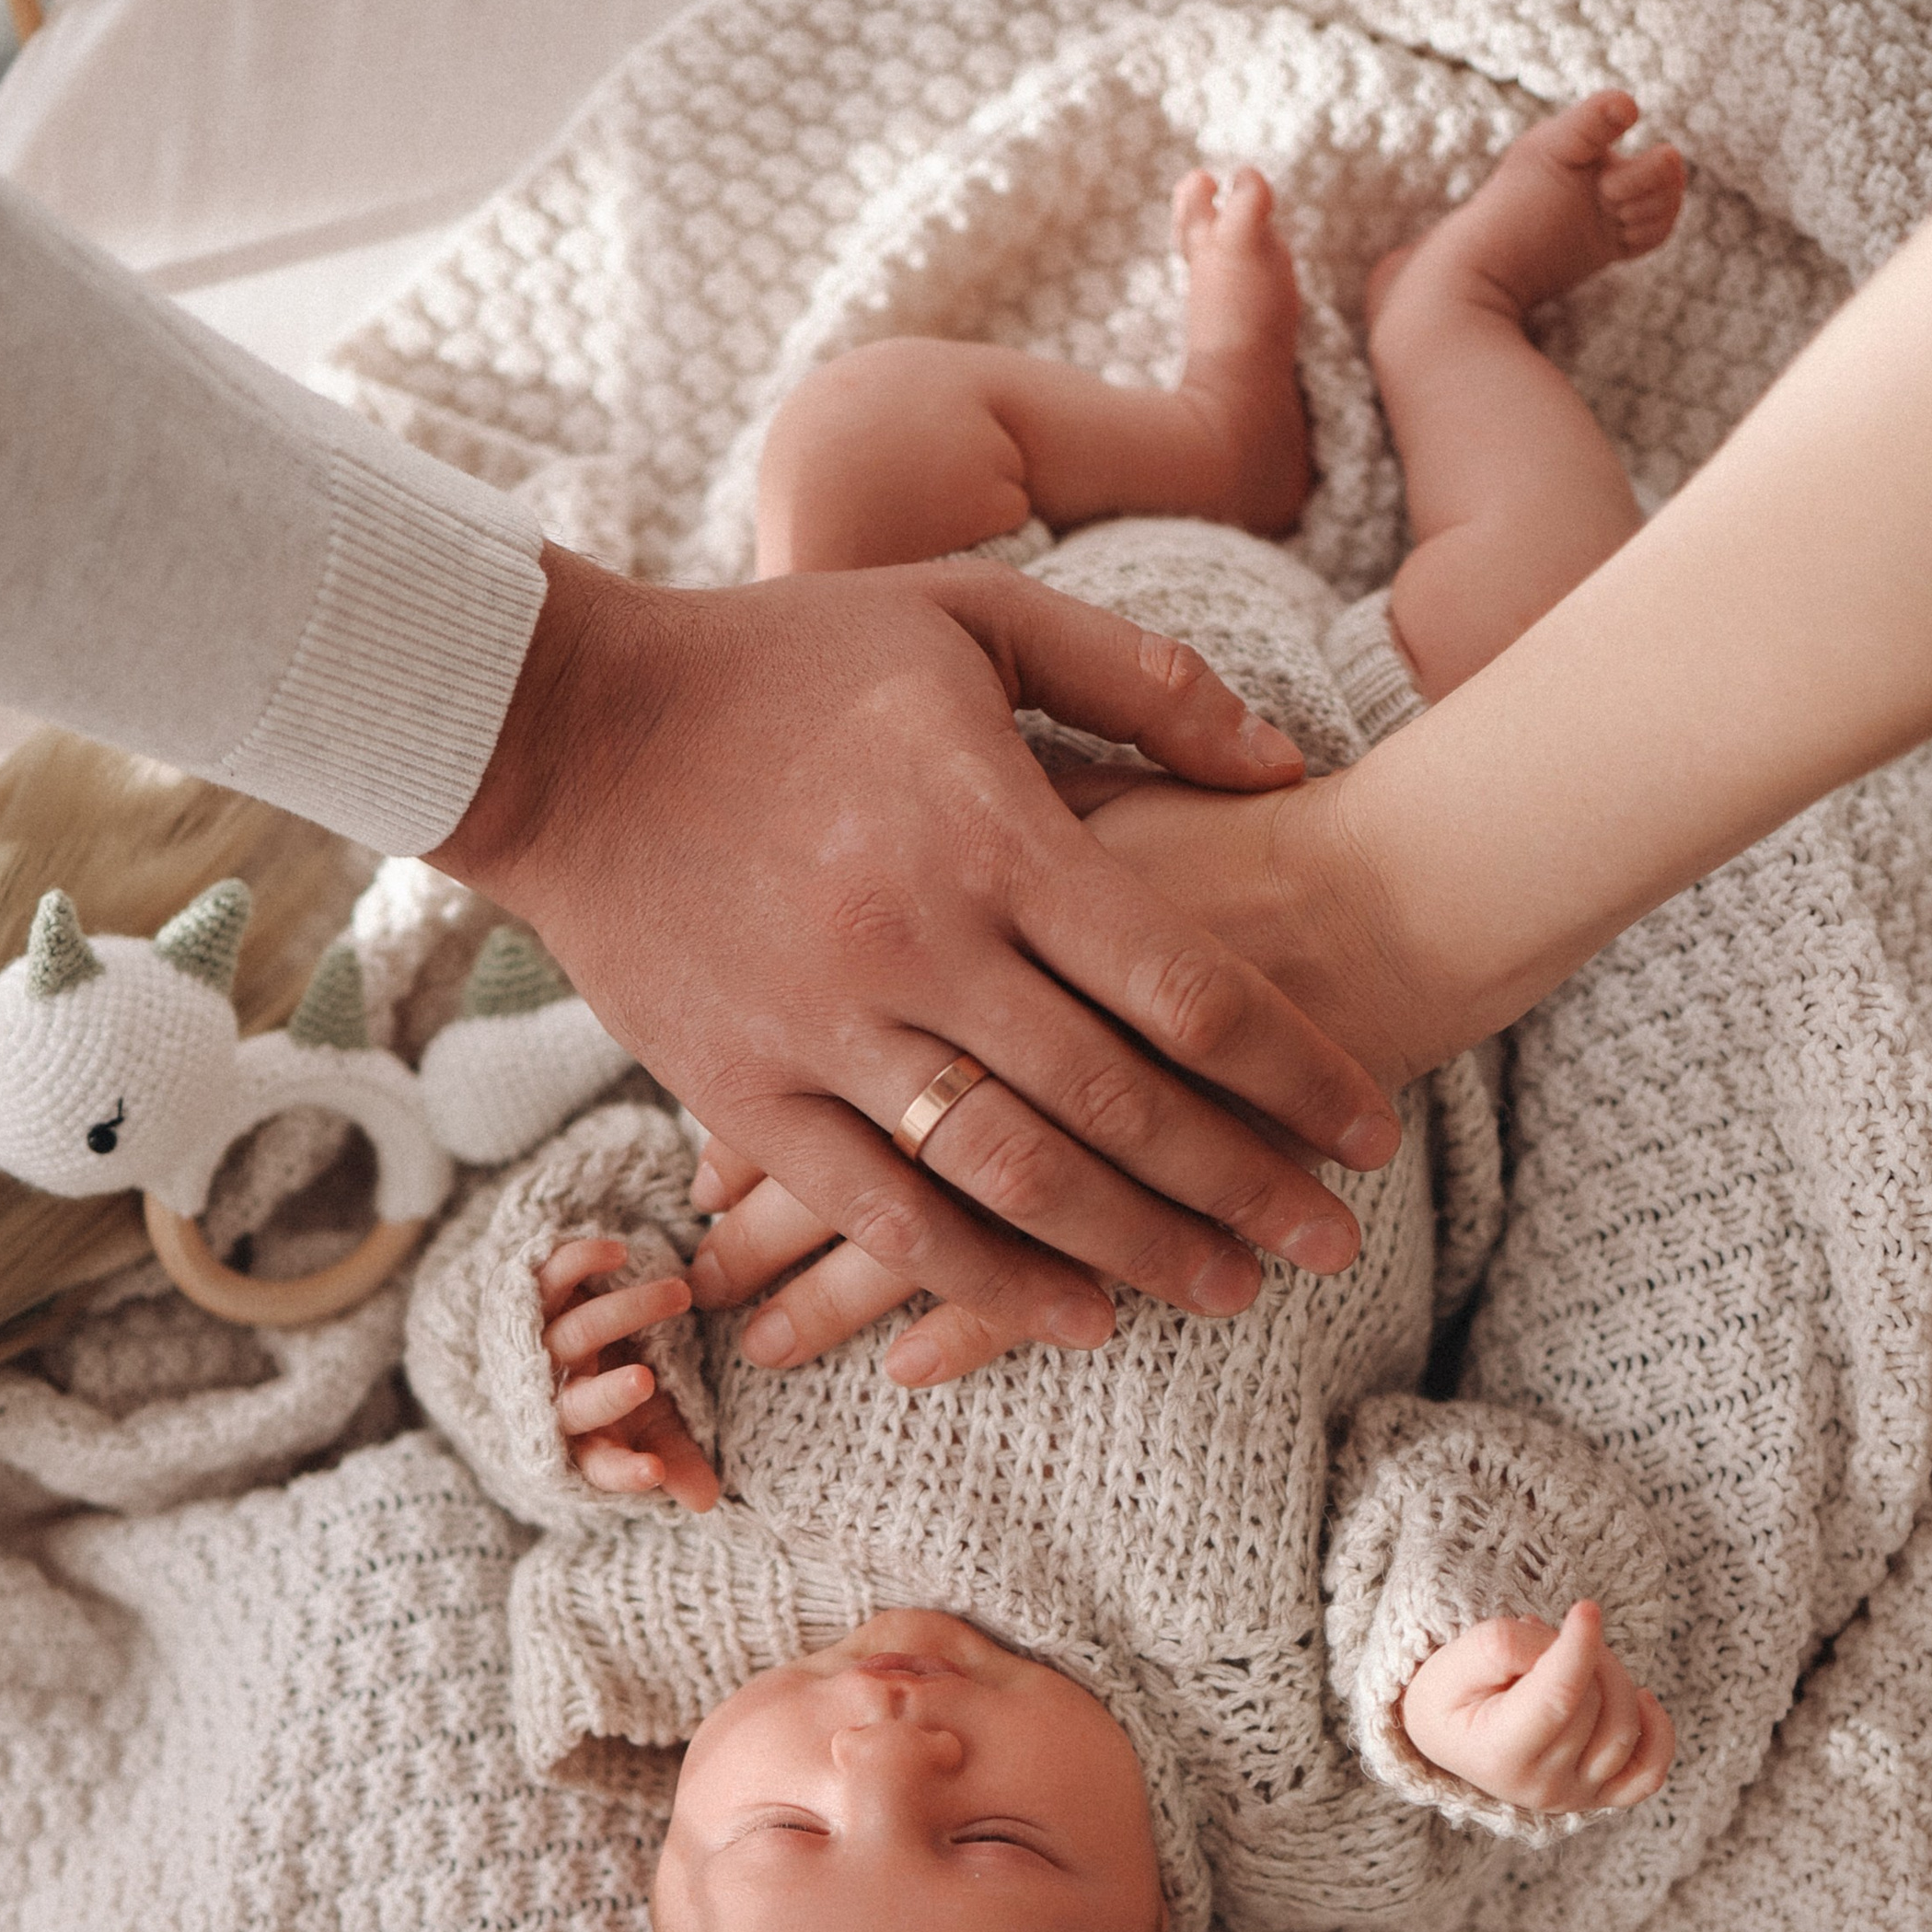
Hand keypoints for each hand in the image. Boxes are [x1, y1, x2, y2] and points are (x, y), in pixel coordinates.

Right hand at [436, 549, 1401, 1368]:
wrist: (563, 724)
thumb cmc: (784, 659)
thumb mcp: (973, 616)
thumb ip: (1142, 684)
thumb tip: (1288, 768)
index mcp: (990, 831)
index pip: (1183, 984)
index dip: (1293, 1072)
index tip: (1368, 1133)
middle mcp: (916, 944)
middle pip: (1119, 1105)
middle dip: (1244, 1188)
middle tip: (1332, 1246)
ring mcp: (823, 1032)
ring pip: (1013, 1180)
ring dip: (1136, 1252)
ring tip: (1229, 1292)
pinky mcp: (742, 1094)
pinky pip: (884, 1215)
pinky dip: (986, 1281)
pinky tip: (1076, 1315)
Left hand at [539, 1234, 720, 1511]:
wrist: (571, 1325)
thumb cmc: (621, 1385)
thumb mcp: (652, 1426)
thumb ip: (676, 1458)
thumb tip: (707, 1501)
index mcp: (584, 1439)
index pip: (597, 1466)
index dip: (621, 1471)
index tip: (654, 1473)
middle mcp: (553, 1397)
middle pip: (572, 1404)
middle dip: (605, 1398)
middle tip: (644, 1382)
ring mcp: (540, 1345)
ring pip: (573, 1334)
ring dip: (624, 1315)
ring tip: (680, 1294)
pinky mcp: (531, 1296)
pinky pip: (547, 1278)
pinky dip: (577, 1262)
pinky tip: (618, 1252)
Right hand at [1398, 1601, 1672, 1816]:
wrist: (1448, 1734)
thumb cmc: (1450, 1693)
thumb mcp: (1456, 1659)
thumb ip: (1504, 1646)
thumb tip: (1562, 1646)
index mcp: (1499, 1756)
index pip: (1558, 1700)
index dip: (1579, 1649)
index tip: (1586, 1609)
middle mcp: (1541, 1787)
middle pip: (1592, 1707)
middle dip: (1583, 1654)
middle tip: (1548, 1637)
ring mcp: (1575, 1796)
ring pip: (1624, 1730)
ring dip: (1612, 1678)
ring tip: (1577, 1659)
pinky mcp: (1600, 1794)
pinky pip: (1650, 1772)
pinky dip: (1657, 1733)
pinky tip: (1640, 1698)